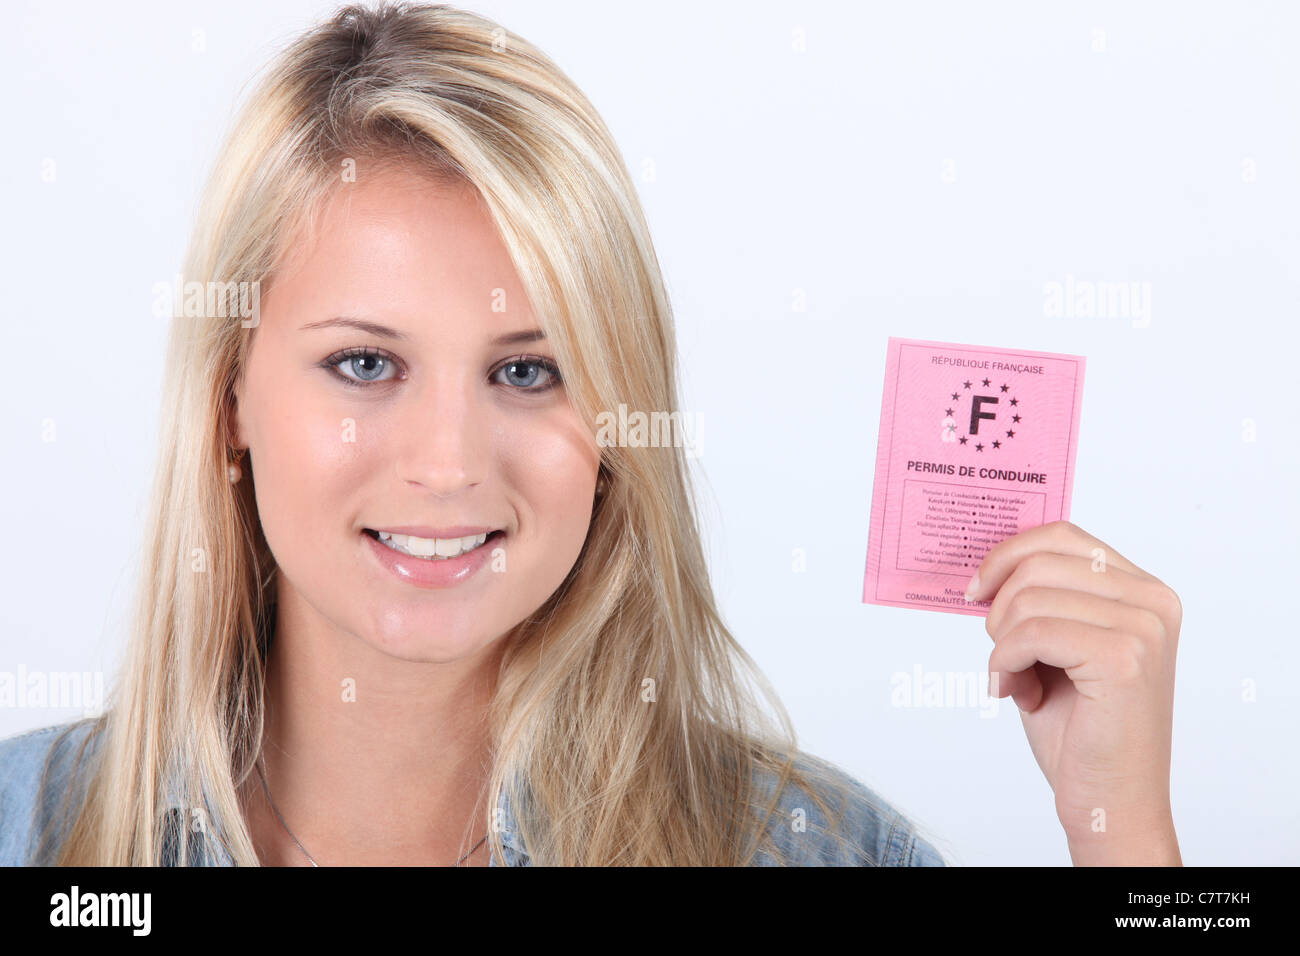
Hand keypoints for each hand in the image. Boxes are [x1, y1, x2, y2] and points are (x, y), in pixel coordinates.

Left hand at [966, 520, 1182, 864]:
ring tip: (1018, 681)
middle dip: (1000, 606)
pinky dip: (1006, 663)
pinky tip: (1018, 693)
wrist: (1109, 800)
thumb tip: (989, 560)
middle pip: (1040, 561)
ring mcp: (1143, 627)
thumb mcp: (1057, 644)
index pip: (1063, 536)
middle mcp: (1153, 601)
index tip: (976, 587)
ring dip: (1002, 644)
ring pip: (1029, 598)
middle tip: (1002, 652)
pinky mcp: (1124, 658)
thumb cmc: (1080, 727)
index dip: (1008, 553)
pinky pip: (1031, 634)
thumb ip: (1042, 598)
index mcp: (1142, 589)